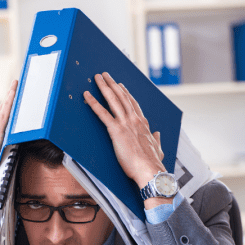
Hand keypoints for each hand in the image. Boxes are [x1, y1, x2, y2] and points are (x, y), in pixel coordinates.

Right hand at [0, 79, 17, 217]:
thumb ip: (4, 151)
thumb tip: (14, 149)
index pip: (1, 118)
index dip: (7, 105)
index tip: (12, 94)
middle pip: (1, 110)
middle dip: (9, 96)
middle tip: (16, 83)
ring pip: (2, 111)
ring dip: (9, 97)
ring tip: (16, 86)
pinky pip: (3, 118)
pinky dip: (7, 106)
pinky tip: (12, 99)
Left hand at [83, 72, 164, 189]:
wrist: (150, 169)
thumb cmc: (152, 162)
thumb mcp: (158, 148)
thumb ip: (156, 139)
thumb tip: (157, 134)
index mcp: (143, 124)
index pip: (133, 104)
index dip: (126, 94)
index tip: (121, 86)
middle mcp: (135, 119)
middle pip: (122, 97)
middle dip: (113, 84)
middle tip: (106, 75)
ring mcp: (125, 123)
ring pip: (113, 99)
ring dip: (104, 86)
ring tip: (97, 77)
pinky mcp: (116, 130)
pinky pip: (102, 113)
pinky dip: (93, 103)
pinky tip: (86, 96)